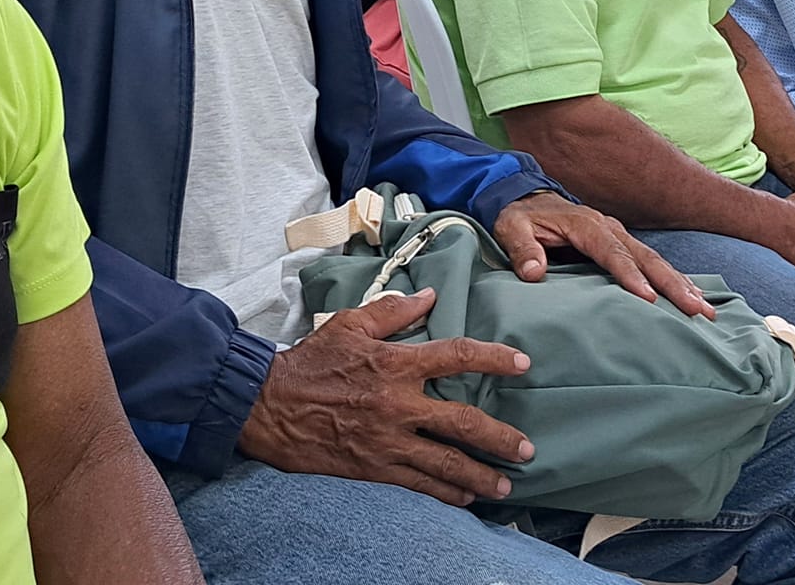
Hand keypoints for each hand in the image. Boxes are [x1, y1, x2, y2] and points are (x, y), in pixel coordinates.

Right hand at [238, 289, 533, 504]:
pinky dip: (445, 492)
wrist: (269, 406)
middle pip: (463, 422)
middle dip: (499, 438)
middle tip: (526, 449)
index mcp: (396, 363)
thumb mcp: (349, 323)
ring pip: (445, 462)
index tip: (522, 364)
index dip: (493, 358)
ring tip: (506, 485)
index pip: (456, 355)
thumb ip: (392, 311)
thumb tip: (429, 297)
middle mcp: (398, 403)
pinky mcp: (373, 467)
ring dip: (480, 475)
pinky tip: (466, 498)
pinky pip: (418, 484)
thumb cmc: (310, 361)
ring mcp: (387, 440)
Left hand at [493, 190, 712, 318]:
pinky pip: (651, 261)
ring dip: (681, 284)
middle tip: (696, 309)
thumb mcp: (511, 228)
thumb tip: (533, 272)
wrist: (526, 197)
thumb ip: (522, 248)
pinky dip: (674, 278)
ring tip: (705, 309)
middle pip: (646, 257)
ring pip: (655, 260)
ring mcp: (619, 235)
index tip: (649, 299)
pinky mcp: (622, 243)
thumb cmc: (520, 217)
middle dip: (672, 283)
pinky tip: (692, 296)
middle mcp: (609, 227)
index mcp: (586, 225)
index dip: (630, 275)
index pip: (612, 252)